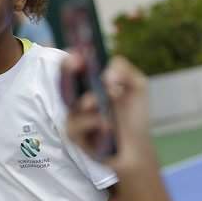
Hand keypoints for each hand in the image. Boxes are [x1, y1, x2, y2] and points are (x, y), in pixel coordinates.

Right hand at [63, 54, 157, 173]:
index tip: (78, 52)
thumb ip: (124, 69)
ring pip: (74, 102)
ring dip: (91, 99)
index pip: (74, 66)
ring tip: (111, 96)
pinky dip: (93, 122)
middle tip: (78, 62)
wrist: (137, 148)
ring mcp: (74, 115)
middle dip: (68, 69)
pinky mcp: (73, 134)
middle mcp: (78, 97)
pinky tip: (107, 124)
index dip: (72, 57)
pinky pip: (76, 124)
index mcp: (91, 83)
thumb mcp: (136, 86)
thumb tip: (106, 75)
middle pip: (64, 80)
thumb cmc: (134, 117)